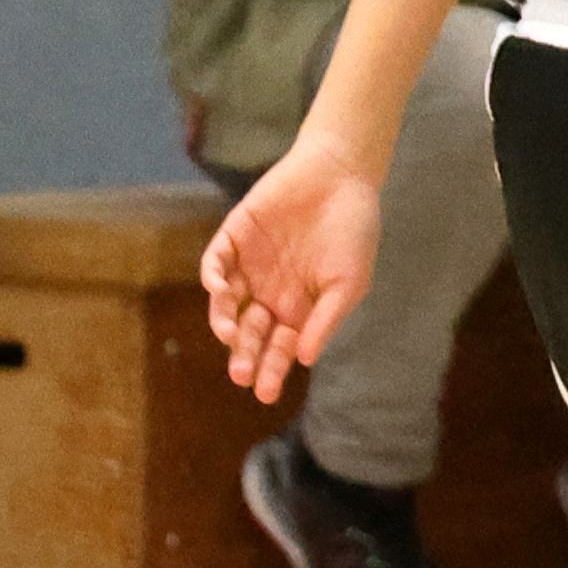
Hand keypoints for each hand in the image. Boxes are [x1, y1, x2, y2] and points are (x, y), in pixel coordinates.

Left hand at [200, 141, 381, 403]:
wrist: (341, 174)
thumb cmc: (353, 230)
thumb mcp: (349, 283)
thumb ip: (326, 320)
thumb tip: (304, 359)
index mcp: (300, 306)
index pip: (279, 346)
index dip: (271, 370)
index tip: (264, 393)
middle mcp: (271, 290)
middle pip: (250, 332)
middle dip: (244, 355)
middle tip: (241, 375)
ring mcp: (251, 264)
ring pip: (228, 303)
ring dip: (225, 321)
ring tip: (230, 335)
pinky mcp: (236, 235)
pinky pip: (216, 262)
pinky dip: (214, 276)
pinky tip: (219, 290)